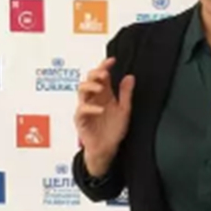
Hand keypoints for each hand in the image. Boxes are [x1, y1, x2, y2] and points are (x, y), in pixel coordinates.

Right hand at [74, 57, 134, 175]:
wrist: (107, 150)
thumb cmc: (113, 130)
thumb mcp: (125, 110)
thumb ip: (126, 93)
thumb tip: (130, 77)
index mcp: (104, 94)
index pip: (102, 76)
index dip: (104, 66)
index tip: (112, 60)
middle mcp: (94, 99)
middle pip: (88, 79)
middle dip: (95, 73)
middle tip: (104, 74)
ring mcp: (86, 108)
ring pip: (81, 91)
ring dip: (90, 86)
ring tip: (100, 87)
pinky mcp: (81, 120)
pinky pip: (81, 110)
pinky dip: (90, 108)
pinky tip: (100, 109)